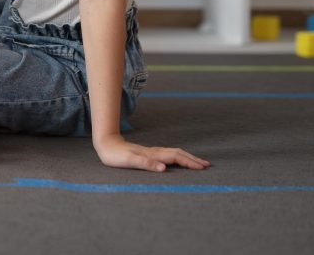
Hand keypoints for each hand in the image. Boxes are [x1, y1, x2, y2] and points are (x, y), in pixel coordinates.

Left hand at [93, 134, 210, 171]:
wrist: (106, 144)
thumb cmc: (116, 155)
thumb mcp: (129, 161)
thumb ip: (146, 164)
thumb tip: (164, 169)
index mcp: (153, 154)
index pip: (175, 157)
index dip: (189, 162)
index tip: (202, 167)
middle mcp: (155, 152)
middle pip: (178, 154)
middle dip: (193, 159)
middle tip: (207, 165)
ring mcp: (152, 152)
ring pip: (174, 153)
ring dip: (187, 157)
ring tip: (198, 162)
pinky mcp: (149, 154)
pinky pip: (168, 155)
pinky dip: (178, 157)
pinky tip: (179, 160)